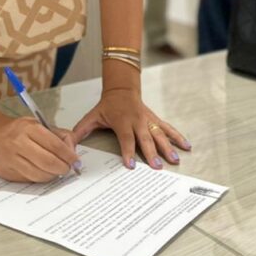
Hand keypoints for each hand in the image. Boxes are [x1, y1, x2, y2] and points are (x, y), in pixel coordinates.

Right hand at [0, 112, 80, 182]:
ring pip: (39, 175)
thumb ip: (57, 135)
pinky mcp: (7, 173)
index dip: (68, 155)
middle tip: (67, 168)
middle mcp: (19, 143)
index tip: (75, 160)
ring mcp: (11, 159)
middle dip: (63, 168)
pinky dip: (40, 178)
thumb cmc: (16, 130)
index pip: (55, 145)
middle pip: (48, 162)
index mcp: (29, 128)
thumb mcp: (37, 124)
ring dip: (52, 176)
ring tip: (56, 171)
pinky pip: (29, 180)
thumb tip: (72, 149)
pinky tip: (43, 173)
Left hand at [72, 88, 190, 169]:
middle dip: (152, 153)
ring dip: (168, 147)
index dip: (128, 152)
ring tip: (174, 160)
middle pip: (146, 139)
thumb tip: (68, 146)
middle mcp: (137, 121)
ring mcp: (148, 120)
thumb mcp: (91, 117)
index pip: (126, 139)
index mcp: (122, 122)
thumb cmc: (106, 105)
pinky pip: (168, 128)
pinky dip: (177, 136)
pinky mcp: (155, 119)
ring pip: (160, 134)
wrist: (122, 88)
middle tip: (157, 167)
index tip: (131, 165)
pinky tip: (186, 146)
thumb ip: (80, 132)